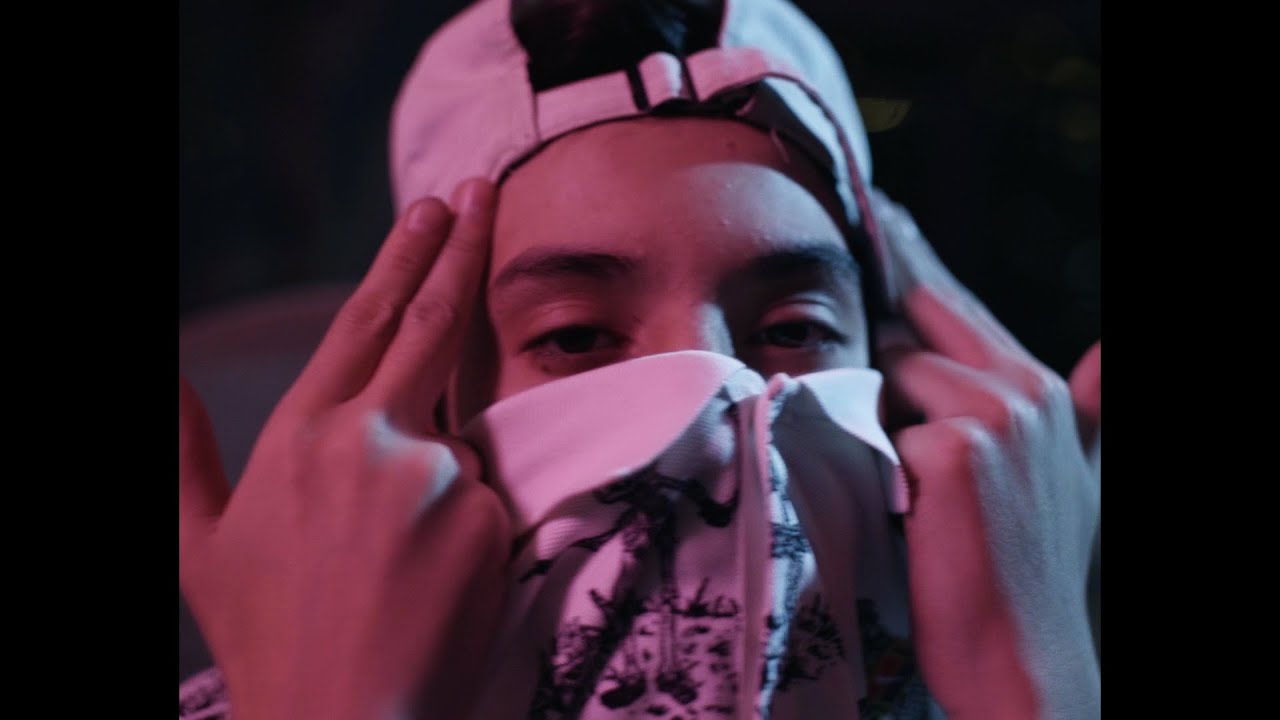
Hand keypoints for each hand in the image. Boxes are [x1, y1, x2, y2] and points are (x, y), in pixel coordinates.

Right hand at [178, 179, 510, 719]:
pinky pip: (492, 501)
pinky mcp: (489, 517)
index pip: (366, 319)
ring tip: (399, 555)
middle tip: (485, 192)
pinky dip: (471, 525)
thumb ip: (181, 453)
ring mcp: (438, 475)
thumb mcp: (201, 544)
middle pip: (433, 322)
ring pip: (461, 441)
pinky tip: (435, 582)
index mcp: (301, 433)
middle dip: (463, 248)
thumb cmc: (270, 637)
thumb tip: (168, 374)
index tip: (433, 207)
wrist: (345, 719)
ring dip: (444, 475)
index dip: (404, 256)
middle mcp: (372, 437)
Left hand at [870, 188, 1100, 718]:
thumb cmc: (1029, 569)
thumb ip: (1092, 406)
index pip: (957, 303)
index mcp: (1043, 387)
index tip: (875, 206)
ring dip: (872, 409)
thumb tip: (1110, 348)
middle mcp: (1024, 388)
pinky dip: (867, 451)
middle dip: (880, 308)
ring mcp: (992, 415)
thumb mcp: (1073, 474)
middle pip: (920, 315)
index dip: (910, 256)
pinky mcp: (952, 452)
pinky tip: (891, 493)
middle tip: (843, 258)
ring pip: (890, 371)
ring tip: (894, 470)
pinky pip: (876, 422)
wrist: (1023, 657)